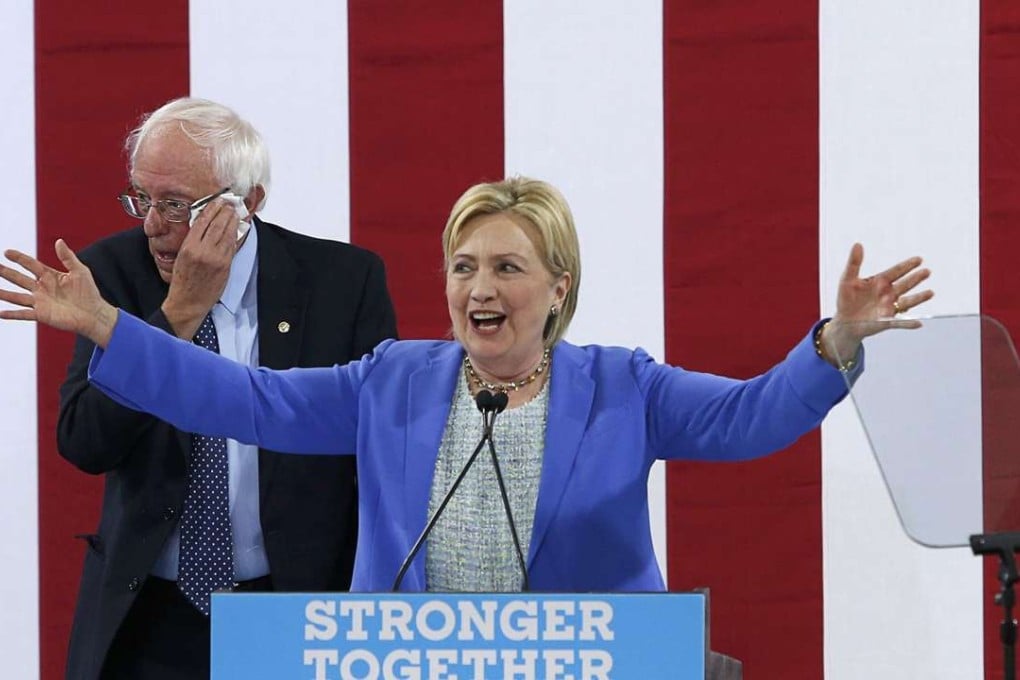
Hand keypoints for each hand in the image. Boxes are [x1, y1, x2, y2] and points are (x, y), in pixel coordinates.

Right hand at [0, 240, 117, 346]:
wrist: (95, 314)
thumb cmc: (89, 292)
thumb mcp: (80, 271)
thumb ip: (68, 257)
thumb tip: (59, 241)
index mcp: (49, 276)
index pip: (30, 265)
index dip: (19, 258)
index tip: (6, 252)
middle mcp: (41, 288)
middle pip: (19, 278)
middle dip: (6, 272)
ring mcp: (40, 302)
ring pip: (17, 296)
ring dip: (4, 293)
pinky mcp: (42, 315)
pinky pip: (24, 314)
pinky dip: (13, 314)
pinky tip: (1, 313)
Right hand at [162, 198, 239, 339]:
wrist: (188, 302)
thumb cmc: (183, 280)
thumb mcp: (182, 257)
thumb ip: (193, 241)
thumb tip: (205, 225)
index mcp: (188, 247)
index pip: (202, 221)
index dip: (211, 208)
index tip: (216, 201)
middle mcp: (202, 251)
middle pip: (217, 225)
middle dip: (225, 212)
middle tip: (229, 203)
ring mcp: (216, 258)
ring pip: (227, 234)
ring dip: (233, 221)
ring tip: (235, 212)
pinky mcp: (226, 266)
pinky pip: (232, 246)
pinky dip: (235, 235)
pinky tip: (237, 228)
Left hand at [820, 243, 933, 365]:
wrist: (844, 321)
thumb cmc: (846, 299)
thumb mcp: (847, 279)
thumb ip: (854, 263)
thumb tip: (857, 244)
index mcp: (880, 281)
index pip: (896, 271)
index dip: (907, 266)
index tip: (919, 259)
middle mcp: (888, 293)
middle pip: (905, 284)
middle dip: (915, 278)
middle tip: (927, 271)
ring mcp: (889, 308)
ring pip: (907, 302)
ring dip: (918, 298)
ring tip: (930, 293)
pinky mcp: (886, 321)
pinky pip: (899, 323)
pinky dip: (908, 324)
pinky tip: (918, 323)